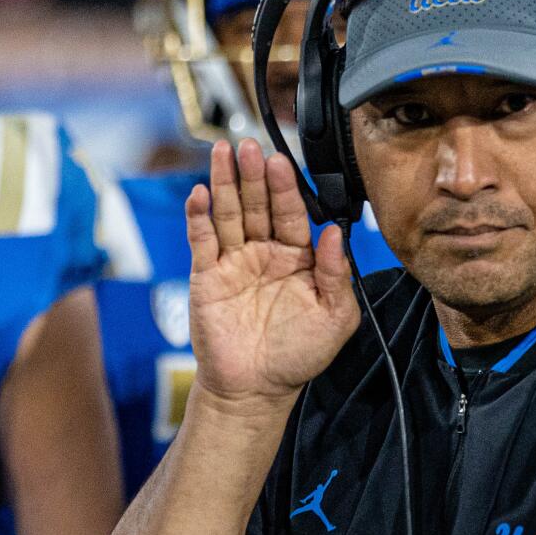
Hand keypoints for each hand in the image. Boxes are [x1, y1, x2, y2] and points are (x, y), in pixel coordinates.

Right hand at [184, 139, 358, 408]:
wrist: (256, 389)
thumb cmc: (299, 354)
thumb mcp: (335, 317)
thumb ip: (336, 274)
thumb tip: (334, 233)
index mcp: (298, 257)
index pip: (291, 213)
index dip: (285, 187)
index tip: (280, 162)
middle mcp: (264, 252)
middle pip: (257, 204)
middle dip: (253, 174)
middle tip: (249, 146)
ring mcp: (233, 261)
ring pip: (229, 213)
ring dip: (224, 182)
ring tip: (222, 151)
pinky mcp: (206, 275)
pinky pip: (202, 240)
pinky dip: (198, 216)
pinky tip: (199, 194)